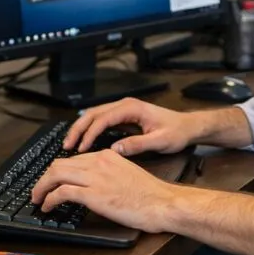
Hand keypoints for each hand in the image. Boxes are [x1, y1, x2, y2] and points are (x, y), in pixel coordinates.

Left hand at [31, 149, 176, 232]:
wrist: (162, 202)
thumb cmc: (151, 194)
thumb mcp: (128, 174)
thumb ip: (110, 174)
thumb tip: (96, 184)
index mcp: (108, 156)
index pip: (74, 159)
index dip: (59, 171)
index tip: (53, 181)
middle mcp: (99, 162)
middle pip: (59, 164)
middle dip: (44, 178)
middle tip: (38, 190)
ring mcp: (95, 177)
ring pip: (55, 174)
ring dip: (41, 187)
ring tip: (37, 198)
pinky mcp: (93, 194)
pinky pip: (61, 193)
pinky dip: (49, 199)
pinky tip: (47, 206)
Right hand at [64, 97, 194, 156]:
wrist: (188, 126)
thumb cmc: (176, 132)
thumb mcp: (160, 141)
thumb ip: (138, 144)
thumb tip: (114, 149)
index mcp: (131, 108)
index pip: (102, 119)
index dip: (89, 134)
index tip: (80, 149)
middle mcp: (125, 105)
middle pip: (93, 114)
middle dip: (77, 129)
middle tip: (66, 146)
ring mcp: (123, 109)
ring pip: (94, 115)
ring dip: (81, 128)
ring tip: (70, 145)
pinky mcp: (123, 116)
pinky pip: (101, 120)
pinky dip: (89, 129)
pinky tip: (83, 141)